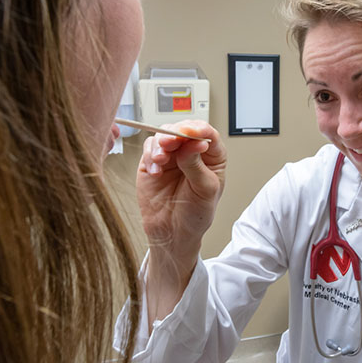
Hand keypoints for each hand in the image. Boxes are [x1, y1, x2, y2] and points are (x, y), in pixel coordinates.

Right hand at [137, 120, 225, 269]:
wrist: (172, 233)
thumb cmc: (194, 213)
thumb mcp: (204, 190)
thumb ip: (197, 165)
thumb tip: (194, 143)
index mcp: (212, 156)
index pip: (208, 134)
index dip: (199, 130)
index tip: (191, 132)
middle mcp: (191, 152)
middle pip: (183, 129)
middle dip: (176, 133)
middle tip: (170, 141)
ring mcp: (171, 155)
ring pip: (164, 135)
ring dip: (161, 144)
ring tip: (161, 159)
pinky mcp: (152, 162)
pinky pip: (149, 149)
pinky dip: (150, 156)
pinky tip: (155, 172)